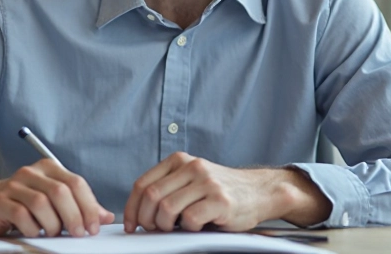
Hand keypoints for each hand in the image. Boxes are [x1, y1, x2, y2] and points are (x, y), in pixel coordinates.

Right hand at [0, 160, 113, 236]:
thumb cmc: (24, 201)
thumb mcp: (54, 201)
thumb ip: (79, 206)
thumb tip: (105, 217)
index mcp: (49, 168)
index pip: (76, 183)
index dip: (89, 206)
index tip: (94, 226)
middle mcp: (32, 173)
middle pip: (60, 192)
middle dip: (74, 216)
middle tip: (78, 233)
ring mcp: (15, 185)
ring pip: (42, 204)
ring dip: (52, 224)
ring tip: (53, 232)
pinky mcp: (1, 201)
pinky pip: (22, 215)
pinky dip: (33, 228)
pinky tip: (35, 231)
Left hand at [123, 152, 330, 232]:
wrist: (259, 191)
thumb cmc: (221, 191)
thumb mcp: (192, 179)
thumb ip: (169, 188)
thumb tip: (139, 213)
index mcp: (179, 160)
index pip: (143, 184)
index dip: (132, 208)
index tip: (132, 224)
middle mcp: (192, 167)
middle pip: (152, 197)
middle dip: (146, 219)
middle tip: (153, 230)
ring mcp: (207, 182)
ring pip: (167, 209)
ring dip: (165, 226)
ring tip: (175, 228)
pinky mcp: (220, 200)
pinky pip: (190, 219)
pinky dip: (188, 228)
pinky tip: (197, 226)